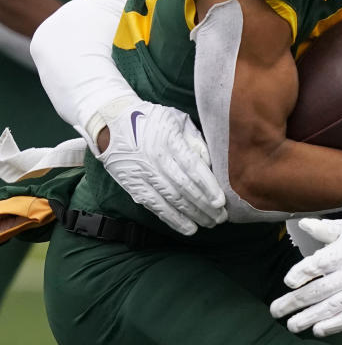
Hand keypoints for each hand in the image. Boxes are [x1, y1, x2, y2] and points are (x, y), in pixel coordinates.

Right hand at [97, 97, 226, 234]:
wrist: (112, 122)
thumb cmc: (153, 120)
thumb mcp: (177, 121)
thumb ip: (195, 141)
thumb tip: (210, 163)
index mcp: (169, 141)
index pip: (192, 168)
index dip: (207, 186)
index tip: (221, 201)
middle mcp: (155, 160)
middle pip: (184, 188)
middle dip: (204, 205)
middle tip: (221, 218)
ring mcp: (143, 174)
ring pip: (171, 200)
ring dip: (192, 215)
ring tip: (210, 224)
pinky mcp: (133, 186)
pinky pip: (155, 206)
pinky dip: (172, 219)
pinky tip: (188, 228)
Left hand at [270, 218, 341, 336]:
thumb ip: (323, 230)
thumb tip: (303, 223)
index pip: (321, 263)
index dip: (303, 272)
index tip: (289, 280)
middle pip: (320, 290)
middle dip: (296, 301)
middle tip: (276, 310)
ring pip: (331, 307)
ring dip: (309, 317)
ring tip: (291, 324)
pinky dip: (333, 325)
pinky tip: (317, 330)